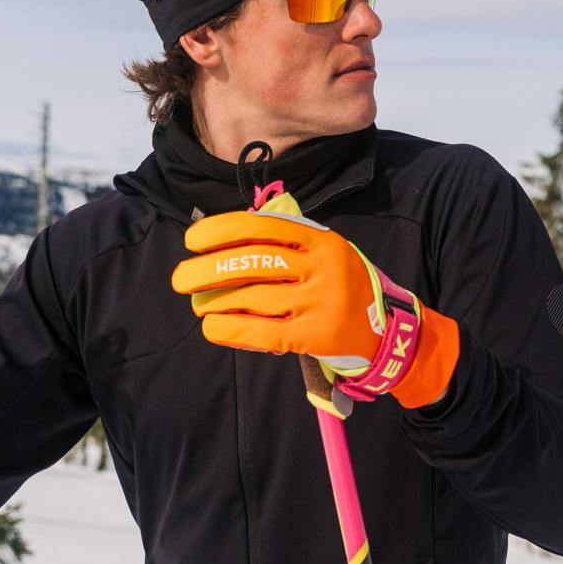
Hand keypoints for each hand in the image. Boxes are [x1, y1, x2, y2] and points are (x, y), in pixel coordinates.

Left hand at [171, 202, 389, 368]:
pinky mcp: (314, 337)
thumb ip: (283, 241)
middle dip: (209, 269)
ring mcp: (321, 302)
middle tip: (180, 277)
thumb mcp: (321, 252)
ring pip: (254, 297)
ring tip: (197, 304)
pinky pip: (263, 332)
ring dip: (215, 301)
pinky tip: (212, 328)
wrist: (382, 330)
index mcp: (321, 239)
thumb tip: (222, 237)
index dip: (222, 230)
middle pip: (254, 261)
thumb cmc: (335, 285)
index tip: (192, 239)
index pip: (263, 226)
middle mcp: (323, 267)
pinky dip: (231, 329)